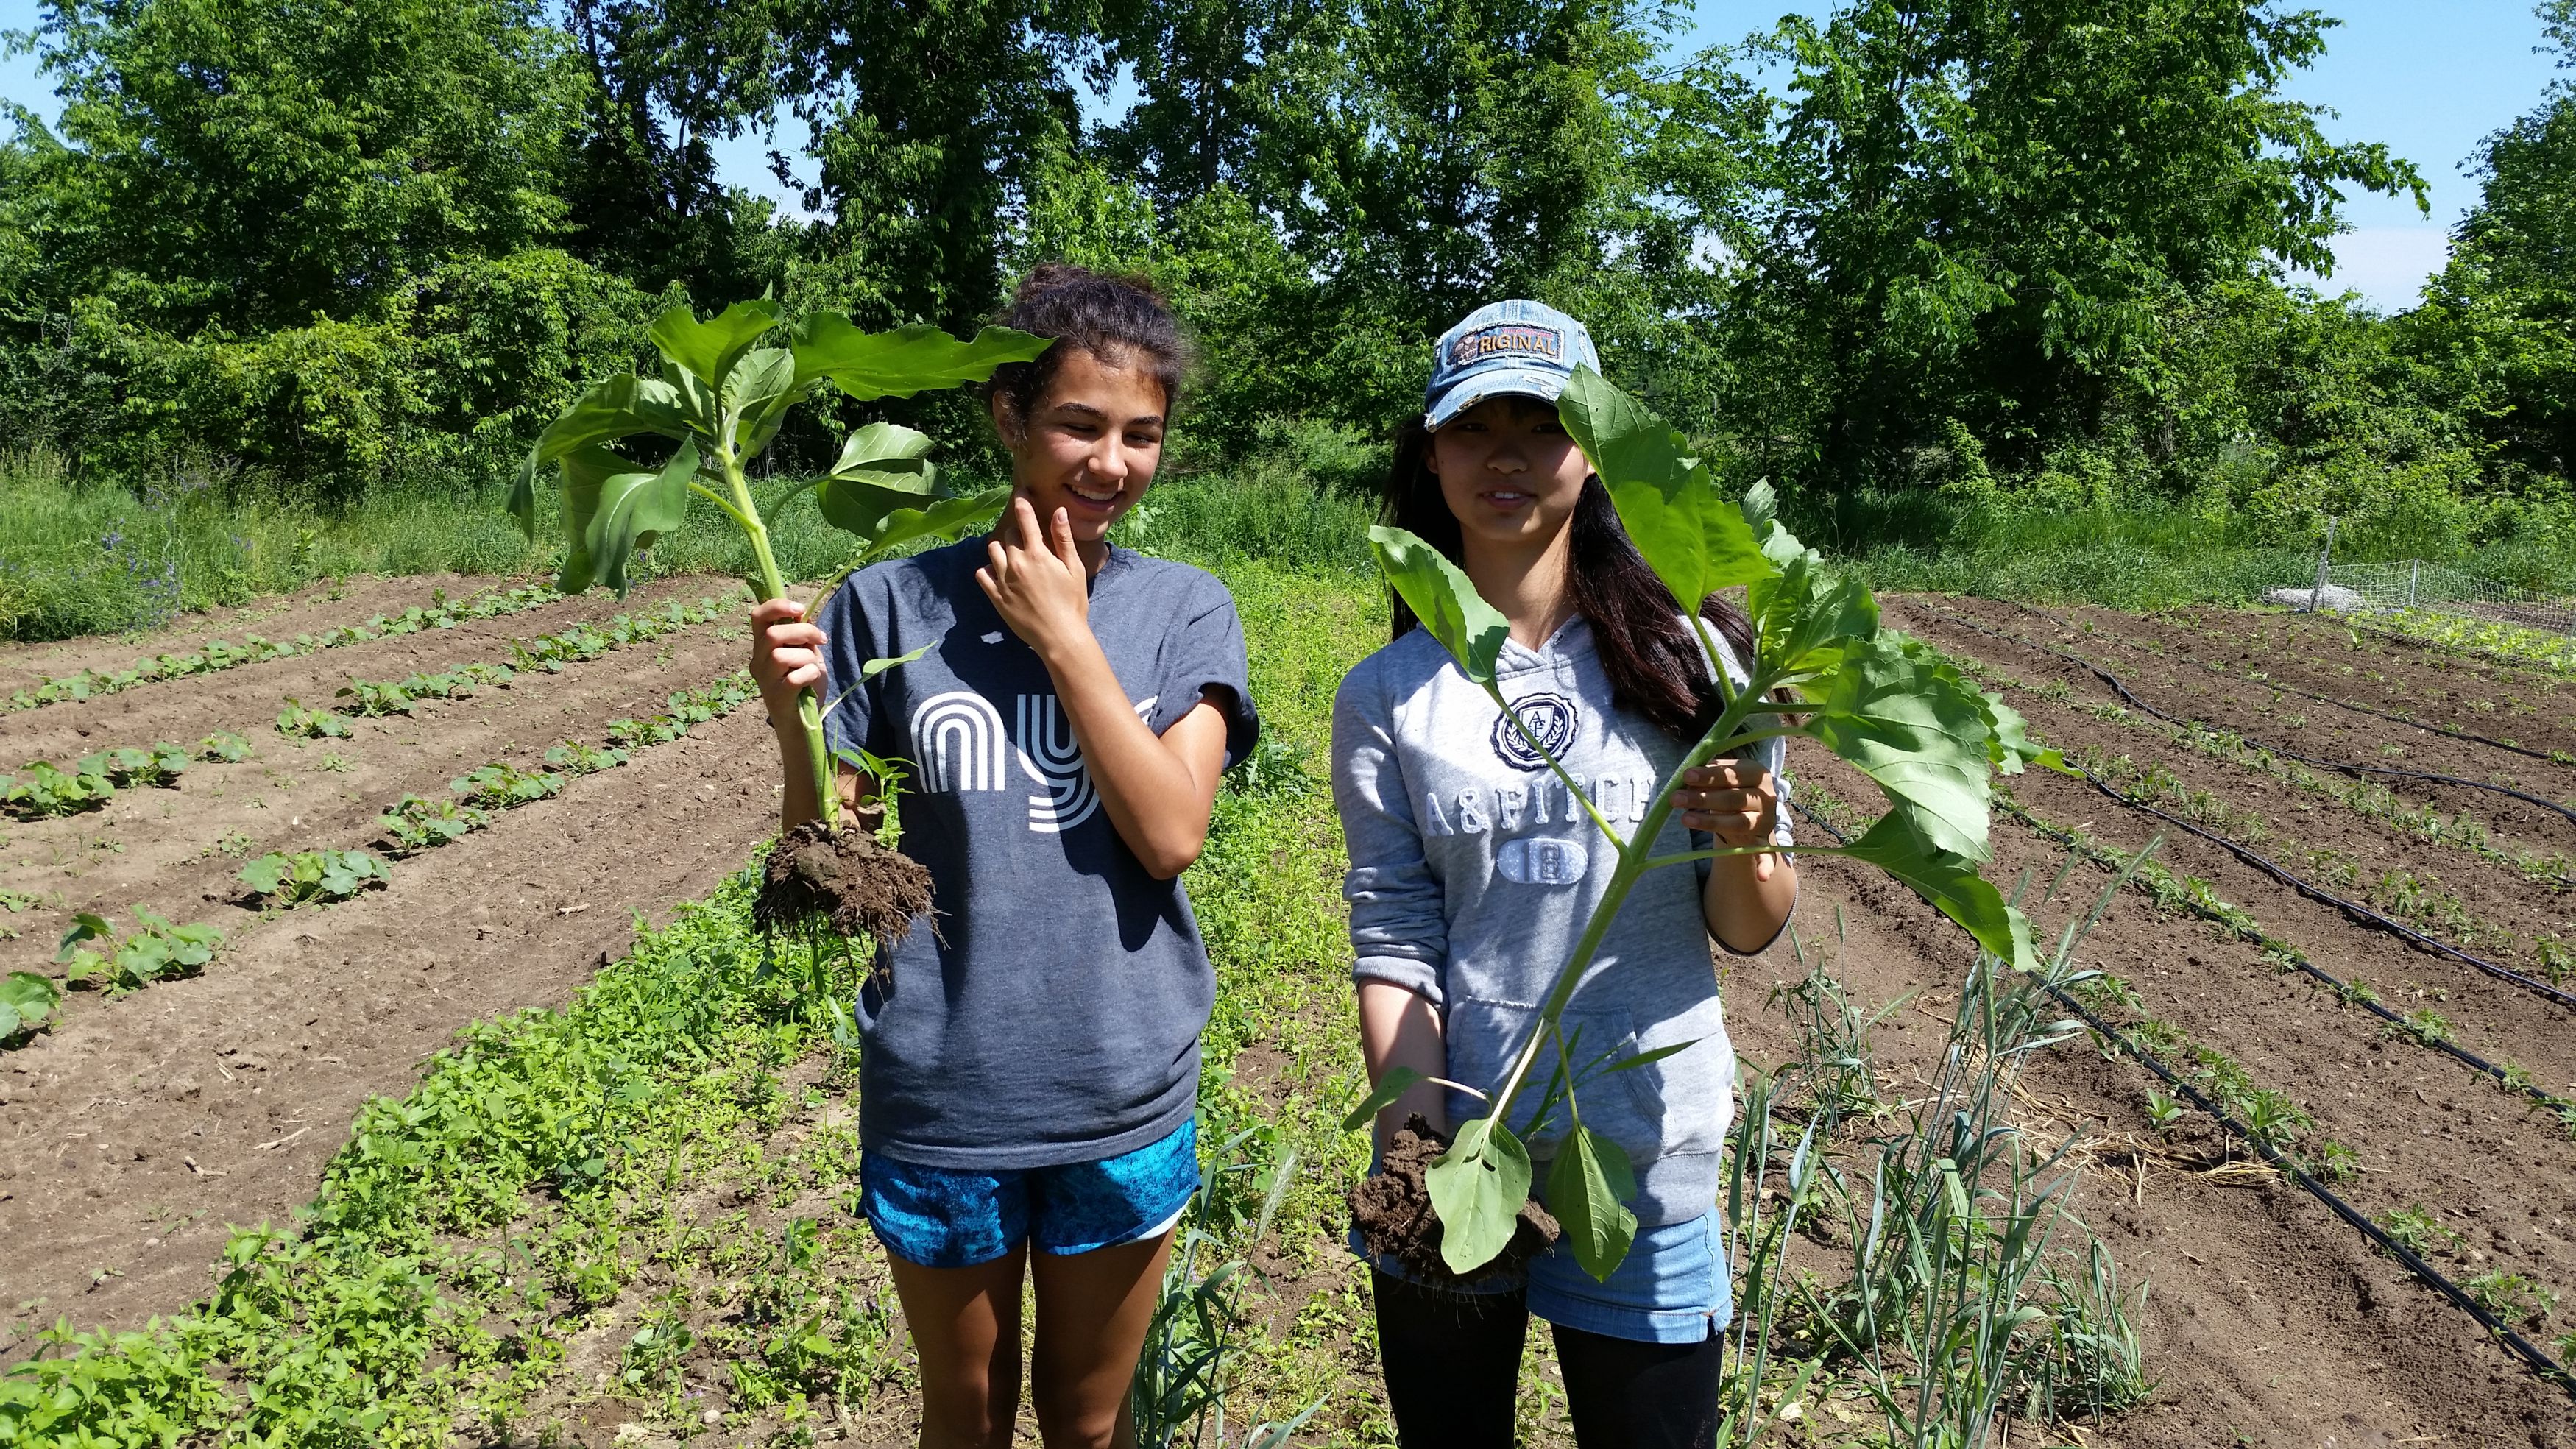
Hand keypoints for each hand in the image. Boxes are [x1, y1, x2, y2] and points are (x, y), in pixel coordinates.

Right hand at [749, 597, 825, 731]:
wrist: (802, 721)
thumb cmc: (803, 684)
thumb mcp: (804, 653)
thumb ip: (800, 636)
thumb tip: (802, 613)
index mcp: (762, 647)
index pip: (758, 616)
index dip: (777, 606)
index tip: (800, 609)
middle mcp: (758, 662)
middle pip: (773, 634)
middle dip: (803, 631)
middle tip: (821, 639)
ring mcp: (765, 680)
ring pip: (781, 656)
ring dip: (807, 657)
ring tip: (813, 667)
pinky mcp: (777, 697)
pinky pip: (794, 677)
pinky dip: (809, 674)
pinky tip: (812, 679)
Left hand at [976, 493, 1090, 657]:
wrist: (1059, 636)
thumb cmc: (1072, 603)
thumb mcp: (1074, 569)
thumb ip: (1063, 539)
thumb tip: (1058, 511)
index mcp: (1037, 553)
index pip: (1025, 518)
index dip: (1022, 502)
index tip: (1020, 493)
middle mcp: (1016, 562)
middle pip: (1008, 534)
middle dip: (1017, 533)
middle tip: (1027, 540)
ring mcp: (1003, 579)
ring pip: (993, 550)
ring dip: (1002, 548)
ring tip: (1013, 555)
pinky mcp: (995, 596)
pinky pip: (983, 574)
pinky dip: (989, 569)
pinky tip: (1000, 573)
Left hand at [1671, 757, 1780, 881]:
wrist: (1751, 808)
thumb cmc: (1730, 787)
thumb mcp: (1723, 776)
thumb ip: (1709, 775)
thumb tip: (1688, 778)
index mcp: (1758, 774)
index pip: (1733, 774)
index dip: (1710, 775)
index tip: (1686, 776)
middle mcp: (1766, 797)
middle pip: (1733, 798)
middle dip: (1703, 799)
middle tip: (1676, 798)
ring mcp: (1765, 820)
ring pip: (1739, 823)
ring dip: (1712, 822)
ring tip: (1685, 819)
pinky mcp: (1763, 841)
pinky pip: (1767, 855)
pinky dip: (1766, 865)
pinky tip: (1762, 876)